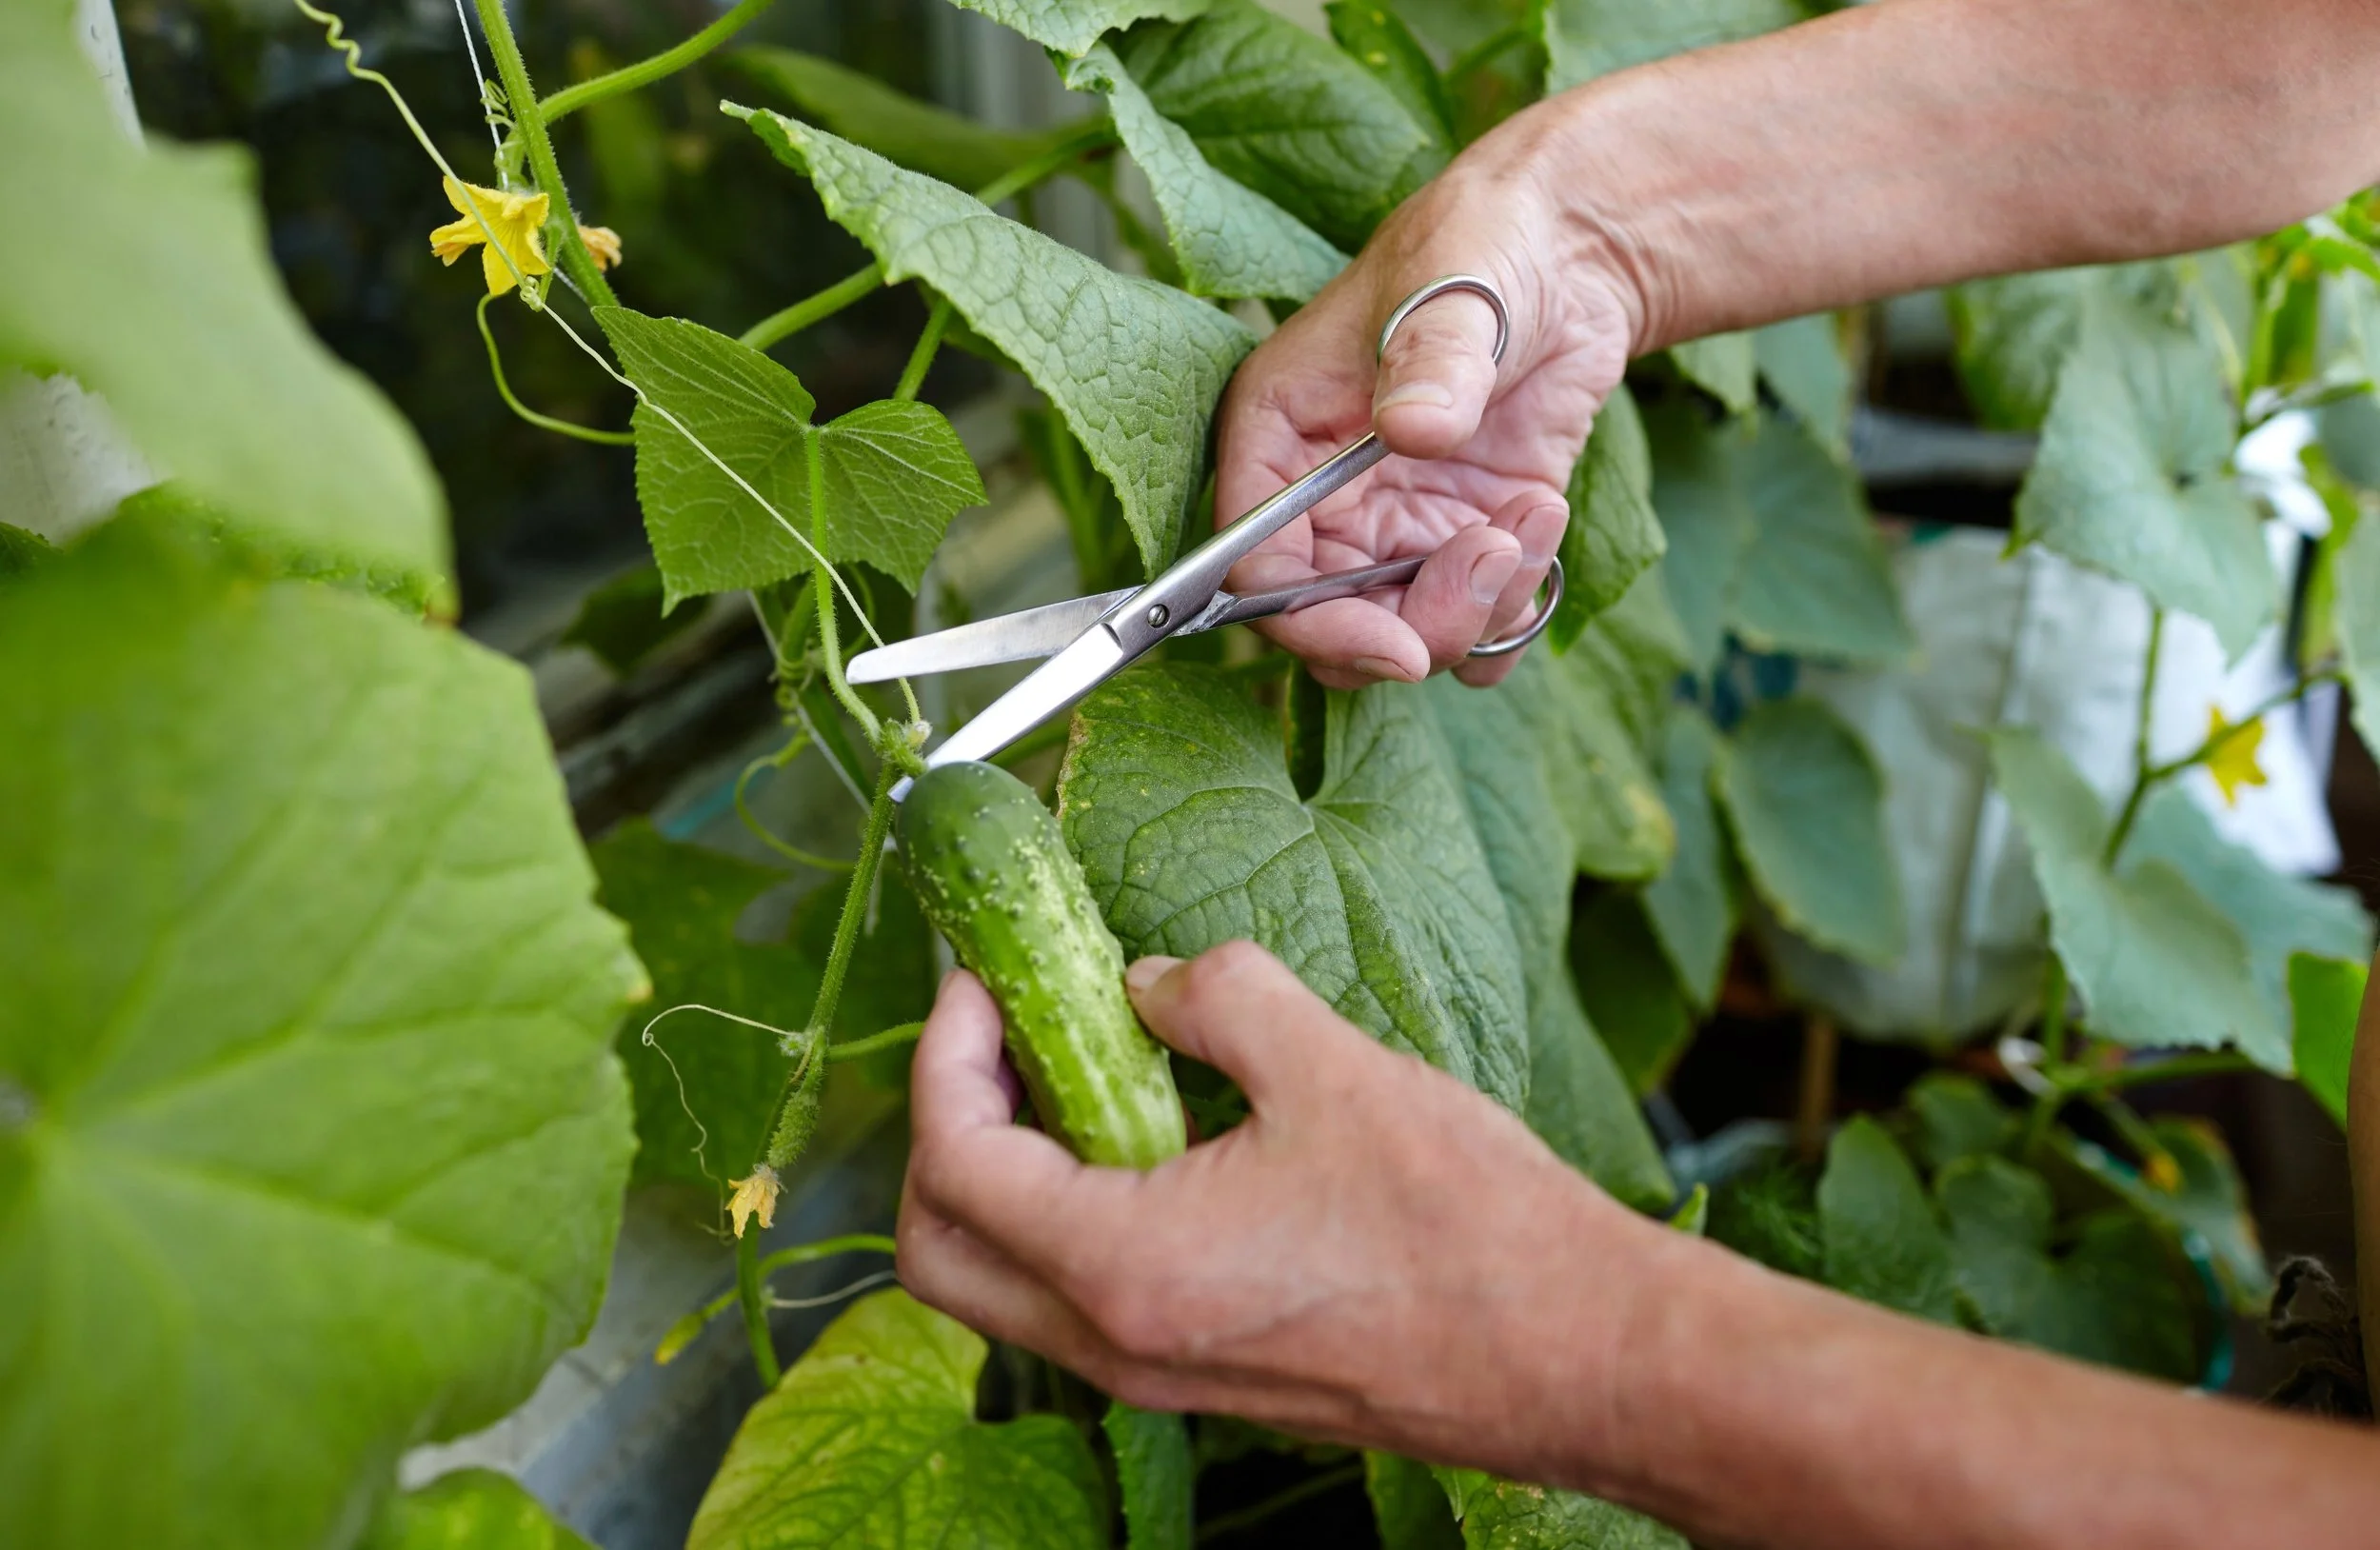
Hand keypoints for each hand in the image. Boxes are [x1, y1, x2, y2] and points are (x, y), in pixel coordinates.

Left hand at [896, 941, 1671, 1480]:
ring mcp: (1157, 1375)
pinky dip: (1071, 1217)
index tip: (982, 979)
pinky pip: (1082, 1303)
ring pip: (1006, 1287)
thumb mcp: (1329, 1064)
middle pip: (941, 1251)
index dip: (948, 1051)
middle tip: (1000, 1034)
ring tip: (1073, 1070)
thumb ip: (1214, 998)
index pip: (955, 1161)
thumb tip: (1148, 984)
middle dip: (945, 1128)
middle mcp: (1116, 1345)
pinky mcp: (1204, 1375)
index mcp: (1122, 1267)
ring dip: (1006, 1175)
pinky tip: (1149, 1134)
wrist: (1574, 1355)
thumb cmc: (1464, 1224)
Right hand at [1215, 128, 1643, 689]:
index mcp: (1275, 439)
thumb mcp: (1453, 291)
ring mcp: (1391, 529)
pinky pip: (1472, 630)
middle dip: (1417, 626)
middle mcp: (1320, 502)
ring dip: (1480, 609)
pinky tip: (1543, 521)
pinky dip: (1514, 611)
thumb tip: (1413, 429)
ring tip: (1533, 516)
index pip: (1256, 572)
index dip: (1317, 626)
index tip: (1400, 646)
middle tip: (1496, 559)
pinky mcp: (1458, 542)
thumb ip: (1430, 362)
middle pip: (1331, 625)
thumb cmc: (1480, 248)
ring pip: (1405, 637)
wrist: (1564, 253)